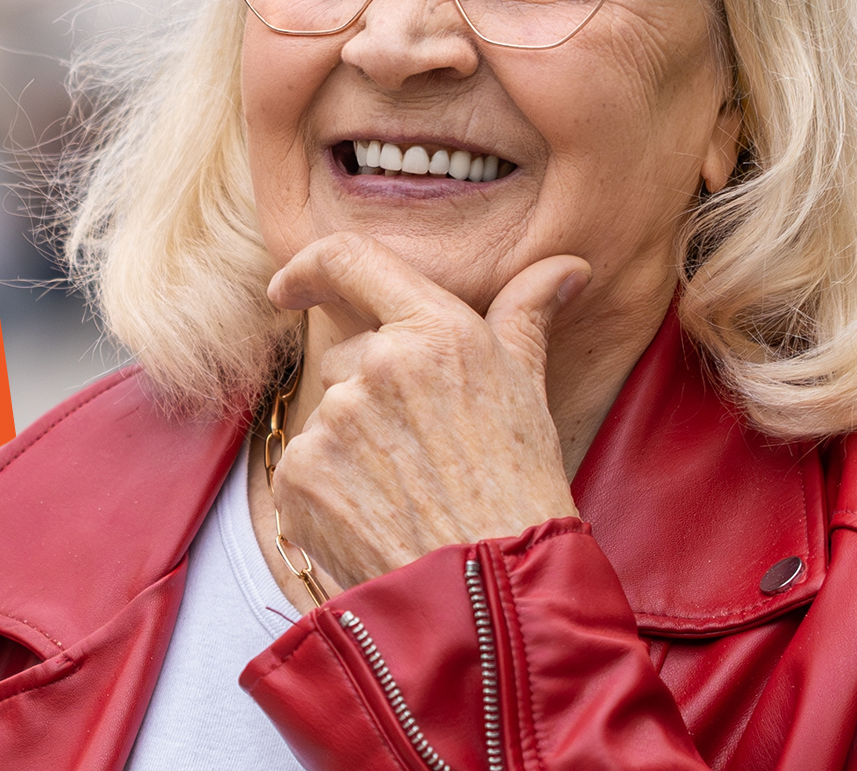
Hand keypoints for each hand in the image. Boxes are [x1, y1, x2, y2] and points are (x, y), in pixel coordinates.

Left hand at [264, 231, 588, 590]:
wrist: (492, 595)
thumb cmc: (519, 490)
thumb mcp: (526, 392)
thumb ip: (526, 315)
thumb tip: (565, 266)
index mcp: (438, 331)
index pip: (351, 260)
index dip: (310, 266)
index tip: (291, 285)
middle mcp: (378, 365)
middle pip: (346, 357)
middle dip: (372, 391)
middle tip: (424, 450)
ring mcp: (333, 422)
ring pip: (328, 416)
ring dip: (354, 446)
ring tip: (408, 492)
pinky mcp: (300, 476)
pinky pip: (304, 466)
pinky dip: (330, 489)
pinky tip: (377, 516)